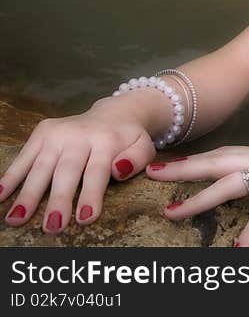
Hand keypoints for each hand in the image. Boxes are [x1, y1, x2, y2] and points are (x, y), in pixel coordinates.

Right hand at [1, 94, 158, 232]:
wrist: (113, 113)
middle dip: (58, 199)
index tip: (85, 218)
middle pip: (67, 171)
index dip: (91, 195)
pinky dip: (11, 176)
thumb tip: (118, 171)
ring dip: (27, 194)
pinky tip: (0, 195)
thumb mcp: (144, 146)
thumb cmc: (128, 139)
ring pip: (41, 166)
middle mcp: (81, 135)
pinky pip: (24, 156)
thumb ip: (137, 159)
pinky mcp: (42, 132)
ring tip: (16, 219)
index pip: (98, 171)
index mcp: (107, 140)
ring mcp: (59, 133)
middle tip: (52, 225)